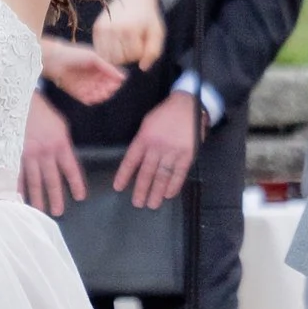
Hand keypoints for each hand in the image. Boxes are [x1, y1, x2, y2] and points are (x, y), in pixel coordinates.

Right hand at [21, 90, 86, 215]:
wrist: (16, 99)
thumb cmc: (40, 110)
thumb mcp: (59, 124)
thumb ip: (62, 144)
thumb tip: (65, 161)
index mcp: (60, 143)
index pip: (71, 169)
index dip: (76, 184)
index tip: (80, 197)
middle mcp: (45, 152)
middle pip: (52, 180)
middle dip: (56, 197)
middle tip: (59, 212)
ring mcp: (27, 155)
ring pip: (34, 181)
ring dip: (37, 198)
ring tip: (40, 211)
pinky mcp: (13, 154)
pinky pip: (16, 175)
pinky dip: (17, 188)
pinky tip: (18, 199)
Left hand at [40, 36, 125, 106]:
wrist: (54, 60)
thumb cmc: (74, 54)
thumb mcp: (94, 58)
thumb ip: (108, 67)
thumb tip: (123, 77)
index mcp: (100, 67)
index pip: (112, 77)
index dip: (115, 82)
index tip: (116, 83)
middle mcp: (94, 77)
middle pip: (106, 87)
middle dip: (108, 90)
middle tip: (107, 89)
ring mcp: (86, 85)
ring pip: (98, 94)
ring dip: (101, 96)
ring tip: (100, 94)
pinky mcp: (77, 92)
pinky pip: (87, 99)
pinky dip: (91, 99)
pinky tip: (92, 98)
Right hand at [91, 0, 168, 69]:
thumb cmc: (147, 17)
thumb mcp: (157, 33)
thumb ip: (153, 52)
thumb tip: (143, 68)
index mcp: (130, 29)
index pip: (134, 56)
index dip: (140, 52)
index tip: (142, 42)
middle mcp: (114, 28)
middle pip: (120, 59)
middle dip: (128, 56)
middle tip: (133, 45)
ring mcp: (103, 28)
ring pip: (108, 57)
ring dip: (117, 56)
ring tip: (124, 45)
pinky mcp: (97, 27)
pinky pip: (100, 50)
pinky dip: (107, 51)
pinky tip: (115, 44)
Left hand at [115, 89, 202, 209]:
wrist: (189, 104)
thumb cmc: (165, 114)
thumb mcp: (147, 123)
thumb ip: (142, 141)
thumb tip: (137, 161)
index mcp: (144, 137)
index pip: (131, 160)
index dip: (124, 174)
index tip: (118, 188)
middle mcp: (157, 146)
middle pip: (147, 171)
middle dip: (141, 189)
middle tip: (137, 203)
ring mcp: (173, 151)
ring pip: (162, 175)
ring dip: (157, 191)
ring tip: (152, 204)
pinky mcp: (188, 154)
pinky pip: (179, 173)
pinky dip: (174, 185)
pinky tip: (169, 194)